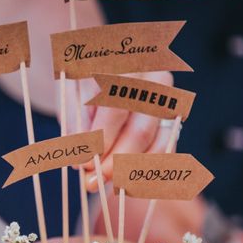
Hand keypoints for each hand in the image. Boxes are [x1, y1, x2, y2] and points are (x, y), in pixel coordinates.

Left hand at [63, 72, 174, 191]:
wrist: (103, 58)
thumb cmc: (82, 75)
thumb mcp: (69, 92)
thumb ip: (76, 123)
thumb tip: (81, 162)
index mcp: (125, 62)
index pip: (115, 107)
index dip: (100, 140)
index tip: (83, 164)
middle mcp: (154, 76)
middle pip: (141, 129)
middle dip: (115, 162)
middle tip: (93, 183)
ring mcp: (168, 96)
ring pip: (157, 141)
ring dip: (132, 169)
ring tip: (109, 185)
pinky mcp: (173, 113)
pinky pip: (166, 145)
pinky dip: (148, 166)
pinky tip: (128, 182)